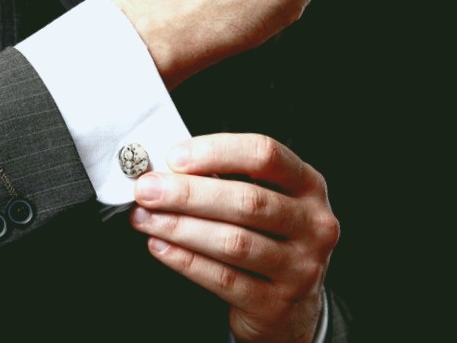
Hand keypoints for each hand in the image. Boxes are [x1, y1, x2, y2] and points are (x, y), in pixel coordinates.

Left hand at [129, 133, 339, 342]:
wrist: (291, 305)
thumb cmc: (266, 237)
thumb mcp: (262, 199)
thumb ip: (223, 179)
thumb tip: (164, 169)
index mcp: (308, 185)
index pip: (266, 155)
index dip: (217, 151)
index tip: (174, 157)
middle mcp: (313, 225)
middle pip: (247, 201)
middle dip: (188, 193)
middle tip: (147, 189)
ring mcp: (300, 267)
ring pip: (233, 242)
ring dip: (180, 226)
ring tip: (143, 217)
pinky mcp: (277, 304)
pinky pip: (224, 279)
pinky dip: (185, 260)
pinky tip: (159, 245)